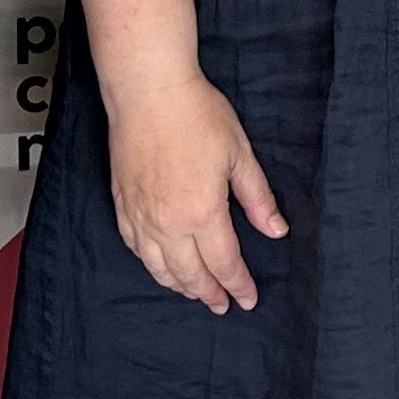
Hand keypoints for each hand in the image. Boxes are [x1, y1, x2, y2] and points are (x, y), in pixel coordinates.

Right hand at [104, 66, 283, 311]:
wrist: (147, 92)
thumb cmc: (196, 115)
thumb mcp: (239, 154)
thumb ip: (257, 198)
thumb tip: (276, 230)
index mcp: (203, 212)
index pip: (225, 263)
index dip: (238, 284)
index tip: (248, 299)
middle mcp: (168, 224)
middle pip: (190, 274)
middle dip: (209, 293)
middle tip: (223, 305)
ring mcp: (141, 217)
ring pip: (159, 268)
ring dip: (180, 285)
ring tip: (195, 293)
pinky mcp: (122, 206)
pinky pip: (136, 249)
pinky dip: (151, 266)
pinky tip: (160, 267)